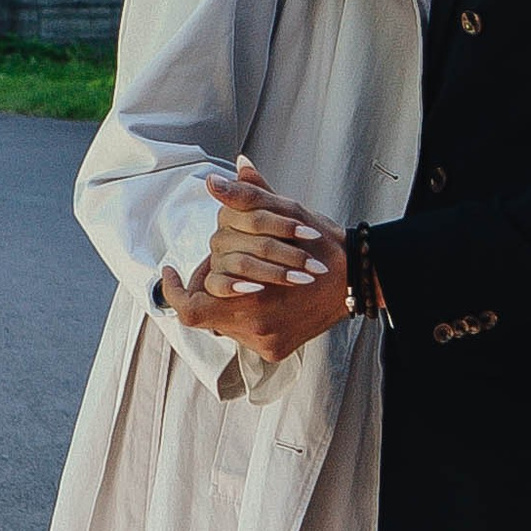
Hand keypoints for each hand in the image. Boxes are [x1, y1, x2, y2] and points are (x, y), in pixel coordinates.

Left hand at [193, 155, 350, 360]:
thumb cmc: (322, 244)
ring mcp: (264, 342)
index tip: (171, 270)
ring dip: (228, 302)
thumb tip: (217, 180)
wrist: (360, 279)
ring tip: (241, 277)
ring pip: (226, 323)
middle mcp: (253, 328)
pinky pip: (246, 335)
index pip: (189, 308)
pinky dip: (247, 314)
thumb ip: (247, 199)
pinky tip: (261, 295)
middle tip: (208, 270)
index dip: (174, 291)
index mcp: (249, 297)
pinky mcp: (275, 350)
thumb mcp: (286, 214)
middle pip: (207, 313)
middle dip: (207, 289)